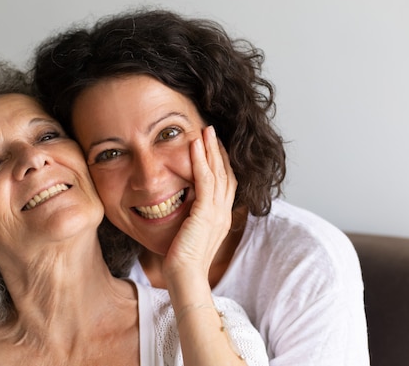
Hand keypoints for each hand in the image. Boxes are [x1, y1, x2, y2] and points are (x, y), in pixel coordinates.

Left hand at [162, 125, 236, 282]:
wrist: (184, 277)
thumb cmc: (181, 261)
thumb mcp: (189, 234)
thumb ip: (191, 218)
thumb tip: (182, 206)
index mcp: (221, 218)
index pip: (226, 183)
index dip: (221, 163)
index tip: (213, 146)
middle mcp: (224, 213)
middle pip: (227, 173)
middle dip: (219, 150)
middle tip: (211, 131)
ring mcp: (217, 213)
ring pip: (219, 173)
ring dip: (211, 149)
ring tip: (205, 131)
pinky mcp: (206, 213)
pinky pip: (206, 181)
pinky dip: (201, 161)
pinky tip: (195, 146)